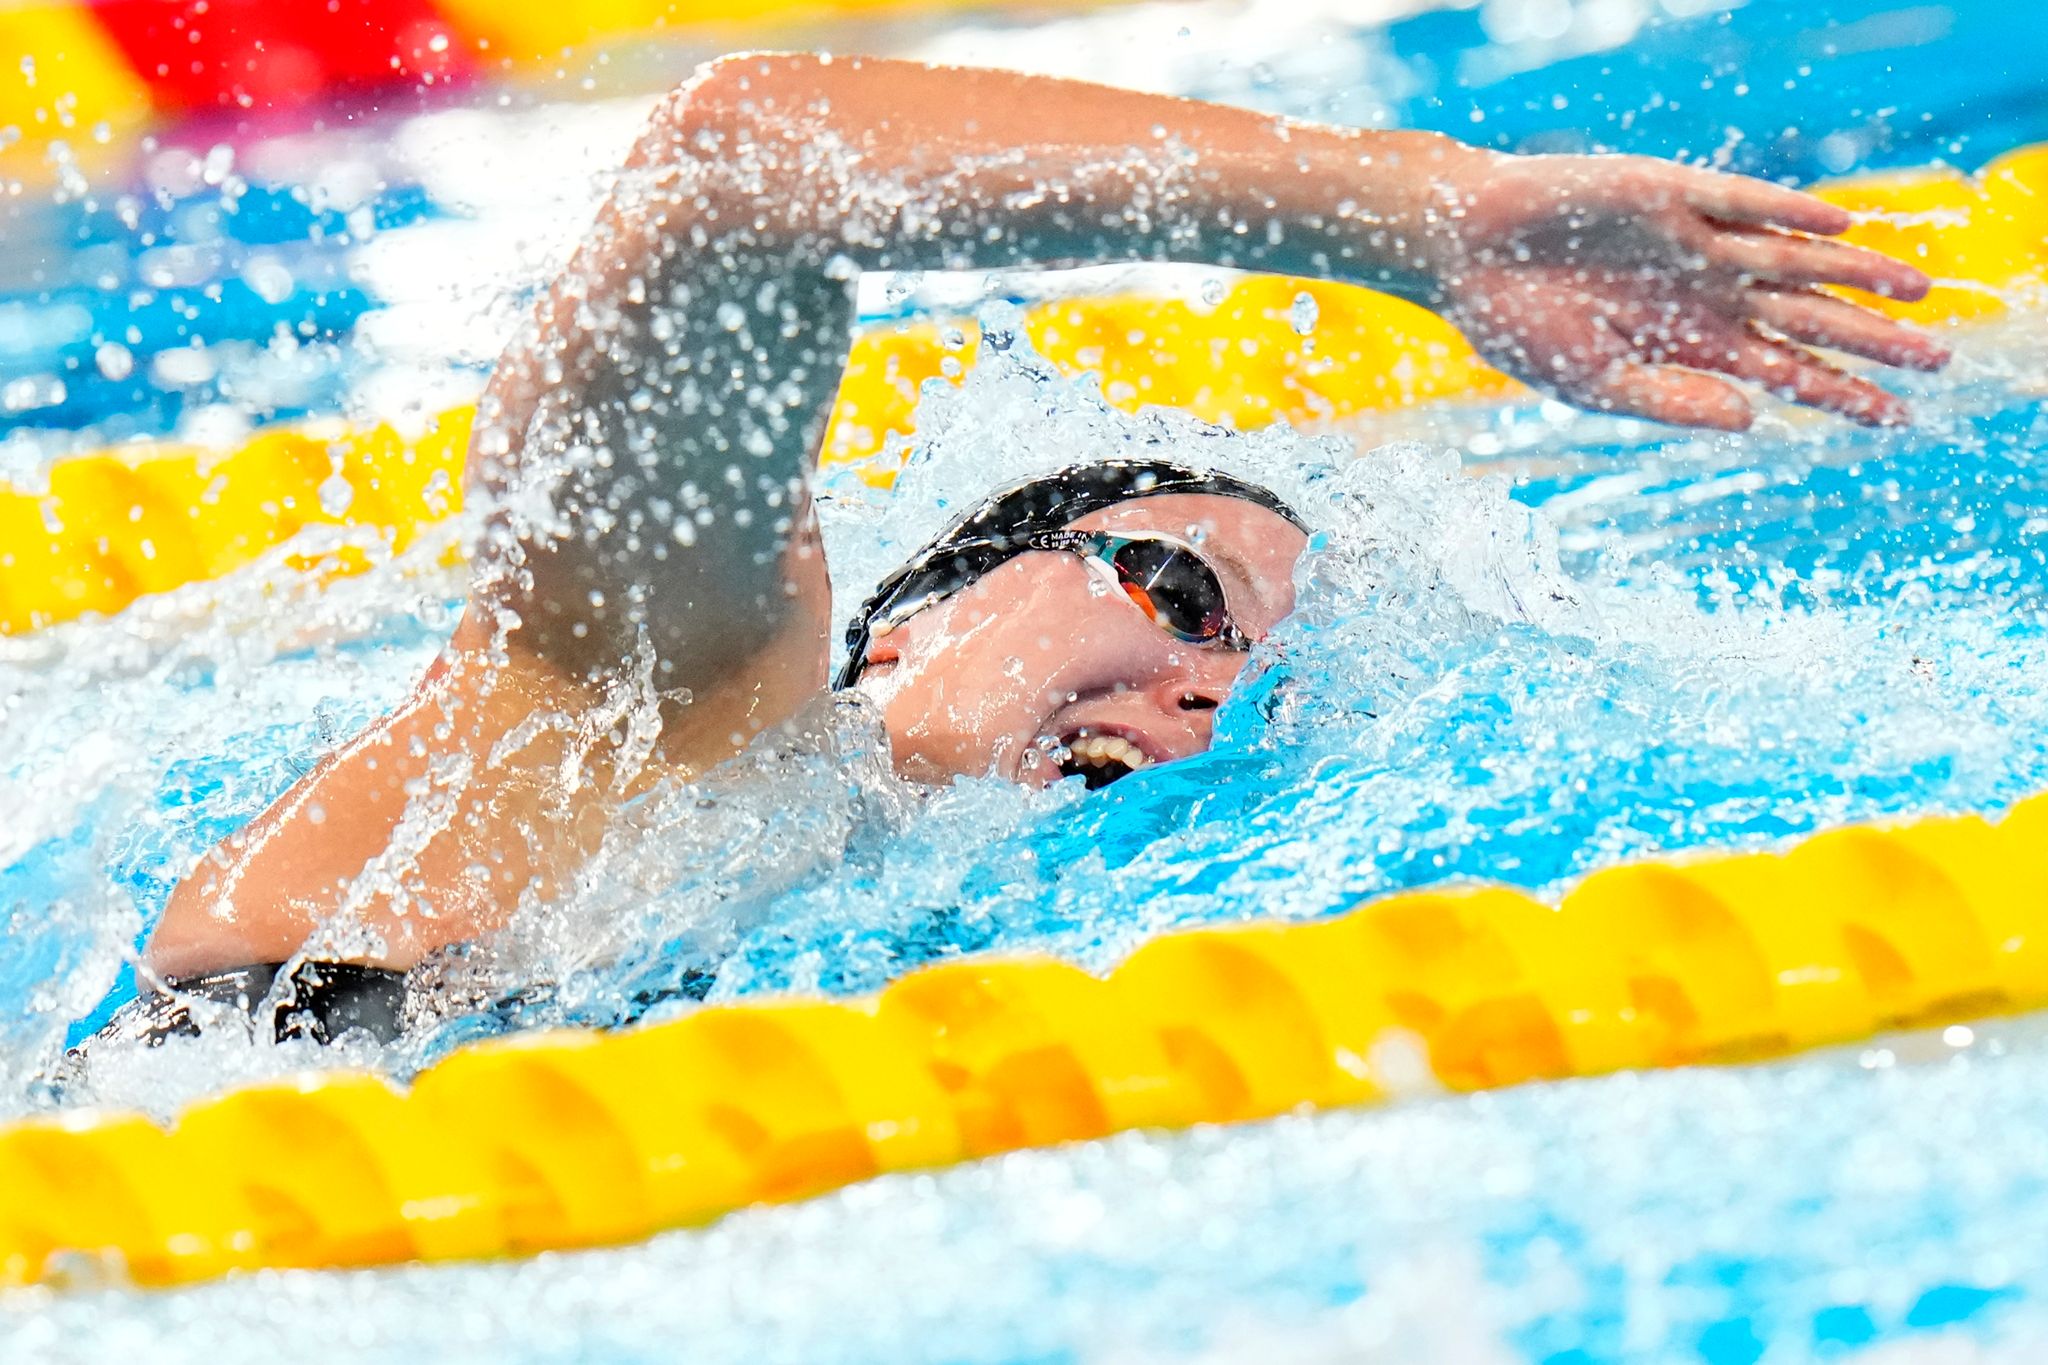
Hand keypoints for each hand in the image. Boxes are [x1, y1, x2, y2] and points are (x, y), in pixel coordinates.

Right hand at [1417, 153, 1950, 428]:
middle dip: (1869, 338)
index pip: (1782, 371)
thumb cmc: (1517, 324)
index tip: (1891, 419)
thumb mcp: (1594, 384)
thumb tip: (1753, 418)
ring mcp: (1693, 242)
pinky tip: (1839, 232)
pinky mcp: (1669, 195)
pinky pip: (1742, 203)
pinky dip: (1790, 215)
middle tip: (1937, 359)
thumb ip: (1671, 401)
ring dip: (1853, 275)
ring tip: (1915, 291)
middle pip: (1805, 318)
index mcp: (1688, 344)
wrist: (1462, 253)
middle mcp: (1706, 292)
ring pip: (1792, 260)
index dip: (1836, 393)